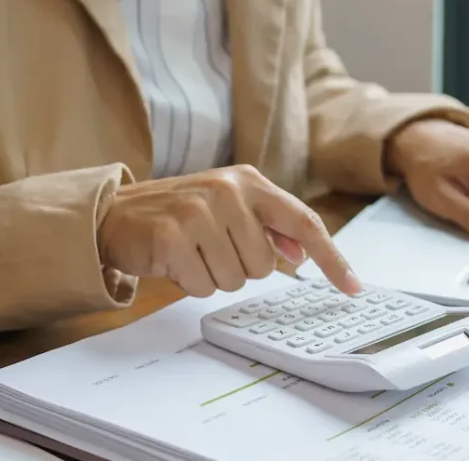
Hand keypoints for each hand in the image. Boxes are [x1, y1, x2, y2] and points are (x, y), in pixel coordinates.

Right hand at [97, 164, 360, 296]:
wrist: (115, 213)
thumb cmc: (178, 214)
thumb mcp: (227, 208)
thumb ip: (267, 226)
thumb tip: (301, 252)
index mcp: (249, 181)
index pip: (303, 222)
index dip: (332, 258)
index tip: (353, 287)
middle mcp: (228, 190)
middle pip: (266, 265)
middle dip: (240, 267)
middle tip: (210, 248)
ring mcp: (199, 211)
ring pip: (236, 279)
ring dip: (213, 276)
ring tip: (191, 252)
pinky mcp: (173, 236)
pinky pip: (204, 285)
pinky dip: (190, 282)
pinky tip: (174, 260)